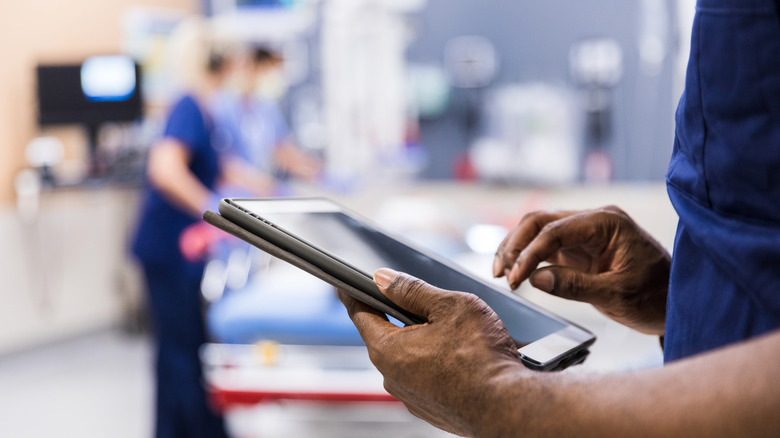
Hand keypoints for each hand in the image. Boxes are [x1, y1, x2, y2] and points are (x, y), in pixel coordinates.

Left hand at [339, 268, 526, 436]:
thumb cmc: (482, 356)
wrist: (508, 406)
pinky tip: (461, 356)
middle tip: (425, 302)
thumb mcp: (448, 306)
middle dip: (401, 316)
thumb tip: (384, 278)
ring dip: (423, 340)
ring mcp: (411, 396)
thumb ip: (412, 290)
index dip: (354, 293)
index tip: (345, 284)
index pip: (360, 313)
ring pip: (409, 357)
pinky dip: (437, 363)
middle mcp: (392, 377)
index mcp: (388, 349)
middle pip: (386, 335)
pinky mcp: (430, 409)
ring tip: (455, 332)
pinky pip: (425, 376)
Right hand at [493, 206, 669, 334]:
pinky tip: (515, 273)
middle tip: (501, 274)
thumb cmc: (656, 295)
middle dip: (515, 245)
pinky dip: (527, 258)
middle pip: (540, 221)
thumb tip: (536, 279)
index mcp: (606, 222)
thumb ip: (575, 285)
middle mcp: (593, 221)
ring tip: (500, 274)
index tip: (515, 279)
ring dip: (516, 249)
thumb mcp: (617, 295)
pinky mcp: (579, 248)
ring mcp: (584, 233)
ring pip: (537, 231)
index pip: (555, 230)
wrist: (676, 302)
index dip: (529, 254)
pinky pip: (545, 246)